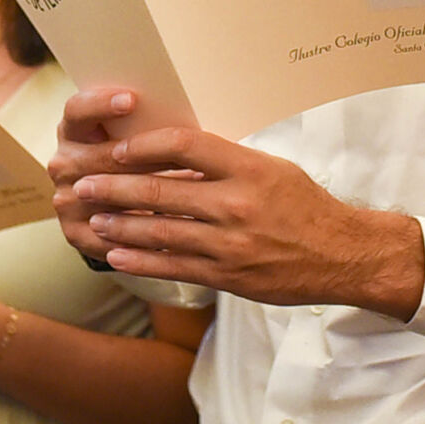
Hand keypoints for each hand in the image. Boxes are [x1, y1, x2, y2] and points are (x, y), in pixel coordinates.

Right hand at [49, 87, 198, 260]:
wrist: (115, 210)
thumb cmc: (133, 161)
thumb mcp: (131, 139)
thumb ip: (144, 127)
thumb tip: (186, 119)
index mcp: (72, 131)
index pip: (76, 111)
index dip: (100, 104)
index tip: (132, 99)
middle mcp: (63, 164)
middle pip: (100, 157)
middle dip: (142, 155)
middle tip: (182, 154)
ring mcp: (66, 200)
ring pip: (108, 196)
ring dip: (147, 193)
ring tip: (187, 189)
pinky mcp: (75, 233)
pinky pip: (110, 233)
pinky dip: (141, 229)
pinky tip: (173, 225)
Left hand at [70, 126, 424, 314]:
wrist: (342, 255)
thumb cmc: (306, 206)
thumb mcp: (272, 169)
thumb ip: (226, 163)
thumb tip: (175, 154)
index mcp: (248, 169)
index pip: (184, 147)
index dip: (143, 147)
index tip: (118, 150)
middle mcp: (235, 204)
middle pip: (161, 191)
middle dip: (114, 188)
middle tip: (81, 183)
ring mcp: (229, 244)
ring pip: (160, 232)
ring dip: (119, 225)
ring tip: (91, 218)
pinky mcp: (227, 276)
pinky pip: (173, 267)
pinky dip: (139, 261)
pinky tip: (115, 254)